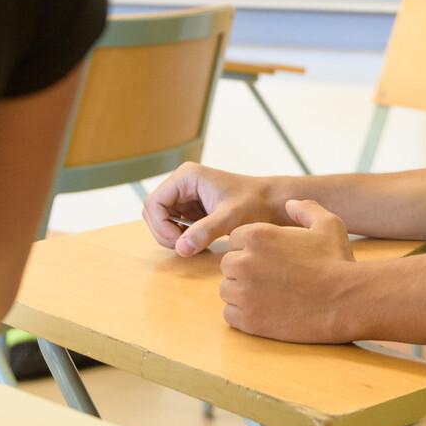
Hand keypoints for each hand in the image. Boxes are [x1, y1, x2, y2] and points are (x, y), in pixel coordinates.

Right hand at [142, 162, 287, 255]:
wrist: (273, 203)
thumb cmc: (255, 204)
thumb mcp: (230, 218)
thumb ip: (205, 231)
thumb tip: (180, 248)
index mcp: (186, 177)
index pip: (153, 203)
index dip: (160, 226)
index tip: (180, 243)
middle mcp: (182, 182)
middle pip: (153, 212)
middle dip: (165, 233)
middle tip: (187, 247)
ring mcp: (186, 195)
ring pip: (162, 219)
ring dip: (173, 236)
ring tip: (196, 244)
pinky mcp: (192, 207)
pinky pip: (174, 224)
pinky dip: (182, 237)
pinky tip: (200, 241)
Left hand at [219, 200, 358, 342]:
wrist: (345, 302)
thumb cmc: (337, 262)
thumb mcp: (327, 225)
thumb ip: (306, 209)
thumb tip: (289, 204)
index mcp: (257, 236)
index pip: (236, 240)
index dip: (252, 250)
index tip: (270, 260)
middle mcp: (244, 262)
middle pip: (228, 265)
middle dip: (245, 271)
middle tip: (270, 280)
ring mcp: (244, 292)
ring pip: (228, 290)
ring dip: (242, 293)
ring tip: (268, 297)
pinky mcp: (247, 320)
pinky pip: (230, 315)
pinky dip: (243, 316)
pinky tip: (265, 313)